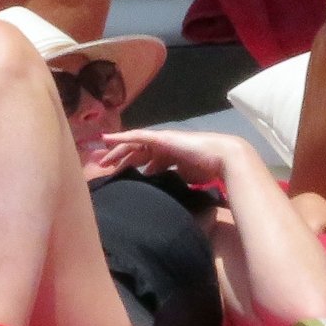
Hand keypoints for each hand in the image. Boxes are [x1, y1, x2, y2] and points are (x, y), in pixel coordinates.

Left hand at [99, 127, 248, 183]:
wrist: (223, 159)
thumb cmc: (208, 170)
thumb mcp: (186, 178)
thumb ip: (173, 180)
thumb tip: (163, 189)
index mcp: (169, 155)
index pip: (145, 159)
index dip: (131, 165)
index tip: (117, 174)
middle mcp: (163, 145)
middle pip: (136, 151)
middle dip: (119, 158)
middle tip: (102, 167)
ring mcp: (162, 140)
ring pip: (132, 144)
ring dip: (116, 151)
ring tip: (102, 160)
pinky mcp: (161, 138)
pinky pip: (136, 136)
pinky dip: (121, 138)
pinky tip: (107, 139)